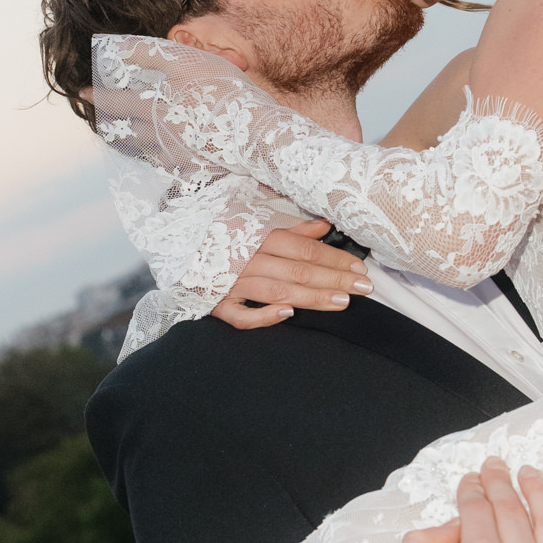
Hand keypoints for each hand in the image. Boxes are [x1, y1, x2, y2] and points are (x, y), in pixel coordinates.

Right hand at [210, 219, 372, 331]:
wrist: (178, 250)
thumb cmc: (223, 239)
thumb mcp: (257, 226)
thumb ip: (292, 230)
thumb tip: (324, 226)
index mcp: (258, 237)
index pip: (304, 249)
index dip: (333, 259)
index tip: (359, 269)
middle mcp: (248, 259)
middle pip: (298, 271)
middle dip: (333, 279)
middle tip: (363, 288)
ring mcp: (232, 284)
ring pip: (278, 292)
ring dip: (311, 298)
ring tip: (341, 302)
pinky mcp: (218, 305)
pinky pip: (241, 316)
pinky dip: (263, 316)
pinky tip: (288, 315)